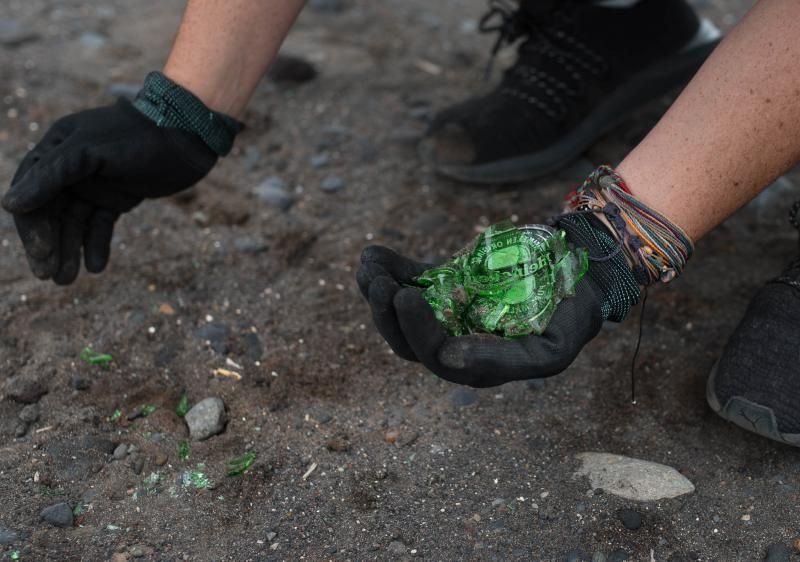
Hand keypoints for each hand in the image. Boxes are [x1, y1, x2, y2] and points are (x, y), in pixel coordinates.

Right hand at [2, 99, 216, 284]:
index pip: (30, 193)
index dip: (32, 227)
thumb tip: (9, 206)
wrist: (186, 135)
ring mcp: (95, 185)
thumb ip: (51, 176)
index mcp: (56, 150)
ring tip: (68, 280)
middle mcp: (71, 169)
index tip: (41, 255)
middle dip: (49, 245)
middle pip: (50, 213)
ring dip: (69, 251)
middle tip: (51, 277)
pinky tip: (95, 266)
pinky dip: (96, 245)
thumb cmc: (136, 137)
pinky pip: (100, 225)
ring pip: (74, 223)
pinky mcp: (118, 198)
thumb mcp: (89, 152)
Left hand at [356, 215, 639, 386]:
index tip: (405, 295)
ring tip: (369, 265)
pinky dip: (390, 267)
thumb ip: (501, 361)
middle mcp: (454, 343)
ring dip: (378, 289)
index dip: (415, 330)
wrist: (581, 279)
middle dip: (386, 312)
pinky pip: (409, 280)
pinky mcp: (443, 286)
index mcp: (473, 366)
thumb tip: (449, 360)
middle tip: (378, 282)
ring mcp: (446, 313)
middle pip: (406, 339)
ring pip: (400, 311)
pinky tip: (374, 252)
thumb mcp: (549, 351)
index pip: (434, 356)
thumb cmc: (568, 319)